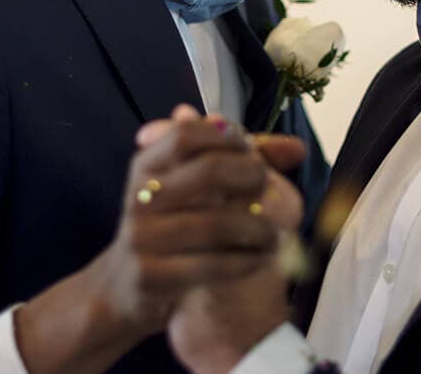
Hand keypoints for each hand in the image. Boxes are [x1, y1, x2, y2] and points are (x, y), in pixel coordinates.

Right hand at [140, 109, 304, 373]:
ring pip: (216, 223)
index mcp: (147, 165)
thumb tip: (297, 148)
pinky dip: (244, 261)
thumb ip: (239, 163)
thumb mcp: (187, 187)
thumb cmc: (169, 226)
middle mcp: (141, 196)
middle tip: (268, 188)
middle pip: (210, 171)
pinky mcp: (150, 276)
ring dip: (257, 228)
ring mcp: (143, 237)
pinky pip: (211, 265)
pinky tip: (257, 259)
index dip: (229, 138)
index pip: (188, 134)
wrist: (123, 286)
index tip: (252, 151)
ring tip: (272, 235)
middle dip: (251, 176)